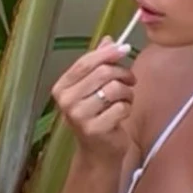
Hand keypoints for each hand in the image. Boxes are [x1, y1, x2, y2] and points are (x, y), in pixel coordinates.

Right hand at [51, 38, 134, 165]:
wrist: (98, 152)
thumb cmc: (97, 116)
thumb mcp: (94, 87)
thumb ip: (99, 63)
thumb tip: (109, 40)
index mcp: (62, 87)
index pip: (85, 62)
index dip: (107, 53)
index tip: (124, 48)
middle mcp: (66, 101)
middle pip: (102, 73)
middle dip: (122, 74)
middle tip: (130, 81)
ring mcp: (79, 116)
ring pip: (114, 88)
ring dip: (127, 93)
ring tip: (124, 100)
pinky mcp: (95, 129)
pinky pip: (121, 107)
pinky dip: (127, 108)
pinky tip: (122, 114)